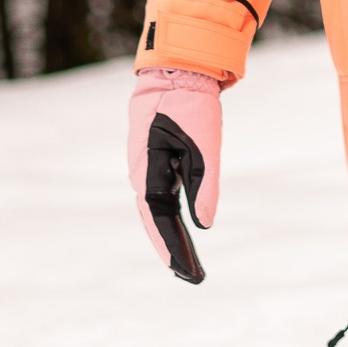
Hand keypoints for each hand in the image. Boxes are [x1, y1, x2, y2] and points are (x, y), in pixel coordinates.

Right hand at [128, 66, 222, 280]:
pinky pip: (160, 197)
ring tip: (187, 263)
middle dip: (173, 249)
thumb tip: (204, 223)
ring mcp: (146, 166)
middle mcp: (142, 173)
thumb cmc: (190, 103)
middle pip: (157, 220)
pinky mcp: (155, 160)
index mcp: (149, 170)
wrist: (175, 70)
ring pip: (158, 210)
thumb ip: (204, 183)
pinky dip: (170, 217)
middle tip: (192, 277)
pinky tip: (180, 229)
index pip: (160, 219)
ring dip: (171, 236)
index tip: (185, 272)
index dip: (172, 247)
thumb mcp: (204, 142)